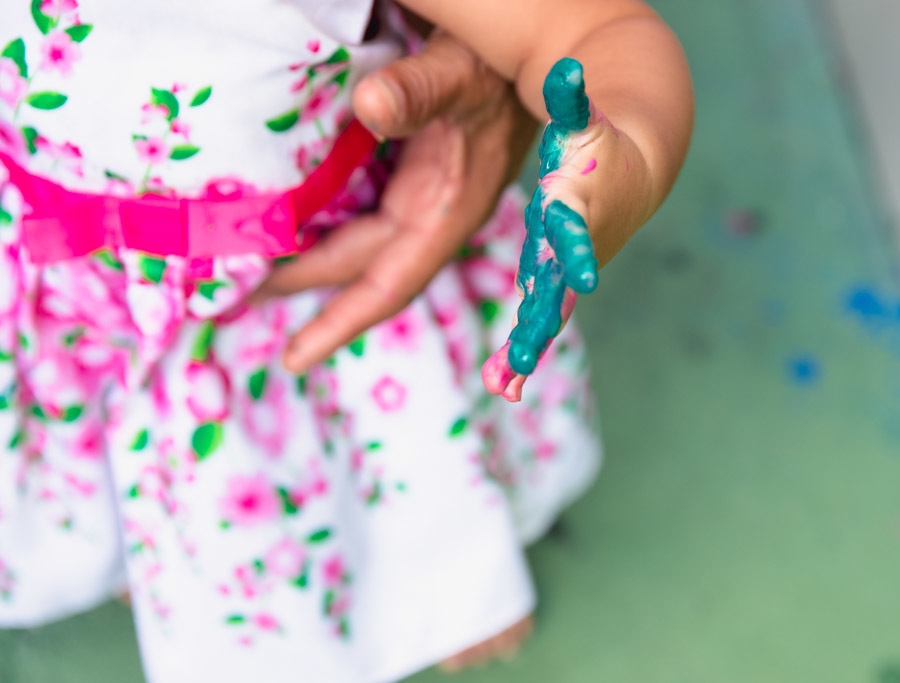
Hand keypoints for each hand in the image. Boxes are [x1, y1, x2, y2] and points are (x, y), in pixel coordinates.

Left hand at [252, 31, 537, 373]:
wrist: (537, 60)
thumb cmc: (501, 70)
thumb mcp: (461, 74)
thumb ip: (419, 91)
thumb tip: (368, 105)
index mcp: (446, 210)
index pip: (388, 283)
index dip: (341, 322)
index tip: (294, 358)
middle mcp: (433, 215)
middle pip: (358, 266)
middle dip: (299, 282)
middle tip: (230, 294)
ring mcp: (424, 199)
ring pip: (358, 244)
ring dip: (308, 259)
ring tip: (249, 269)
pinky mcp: (416, 179)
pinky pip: (363, 214)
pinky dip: (324, 224)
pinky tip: (292, 219)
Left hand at [482, 58, 652, 401]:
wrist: (634, 174)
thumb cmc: (600, 143)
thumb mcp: (585, 120)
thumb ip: (574, 100)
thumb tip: (567, 73)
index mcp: (575, 206)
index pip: (575, 228)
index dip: (574, 249)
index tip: (579, 278)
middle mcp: (573, 247)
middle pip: (558, 288)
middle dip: (541, 321)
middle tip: (521, 359)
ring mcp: (566, 271)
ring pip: (546, 315)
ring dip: (527, 349)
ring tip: (505, 386)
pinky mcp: (557, 283)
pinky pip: (537, 320)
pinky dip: (522, 352)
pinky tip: (504, 384)